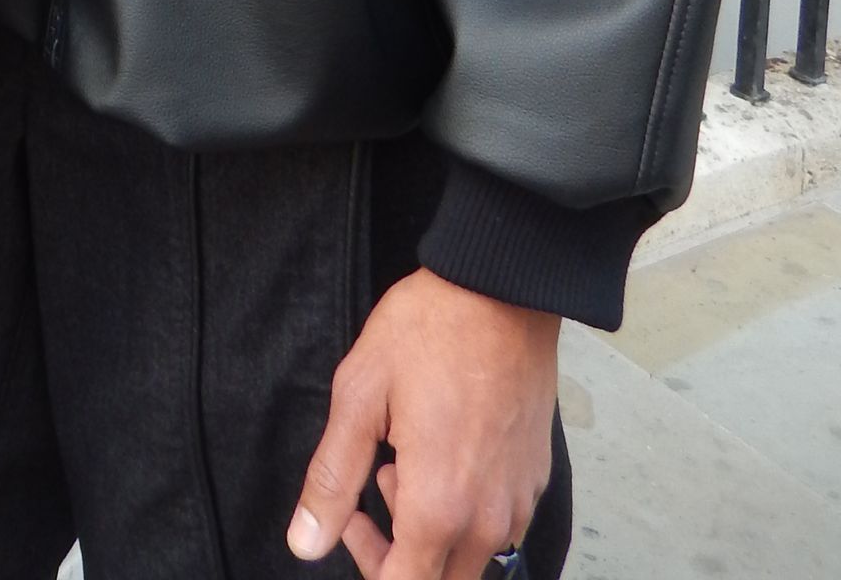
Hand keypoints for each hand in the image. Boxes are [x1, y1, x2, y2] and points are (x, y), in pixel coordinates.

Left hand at [288, 268, 557, 578]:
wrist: (502, 289)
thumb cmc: (429, 331)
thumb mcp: (360, 394)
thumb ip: (331, 481)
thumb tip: (305, 544)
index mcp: (440, 507)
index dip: (369, 568)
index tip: (351, 521)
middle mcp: (488, 520)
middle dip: (398, 557)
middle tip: (370, 492)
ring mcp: (518, 501)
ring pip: (470, 559)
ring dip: (431, 533)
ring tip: (404, 461)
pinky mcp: (535, 479)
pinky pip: (497, 528)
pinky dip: (464, 511)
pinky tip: (442, 453)